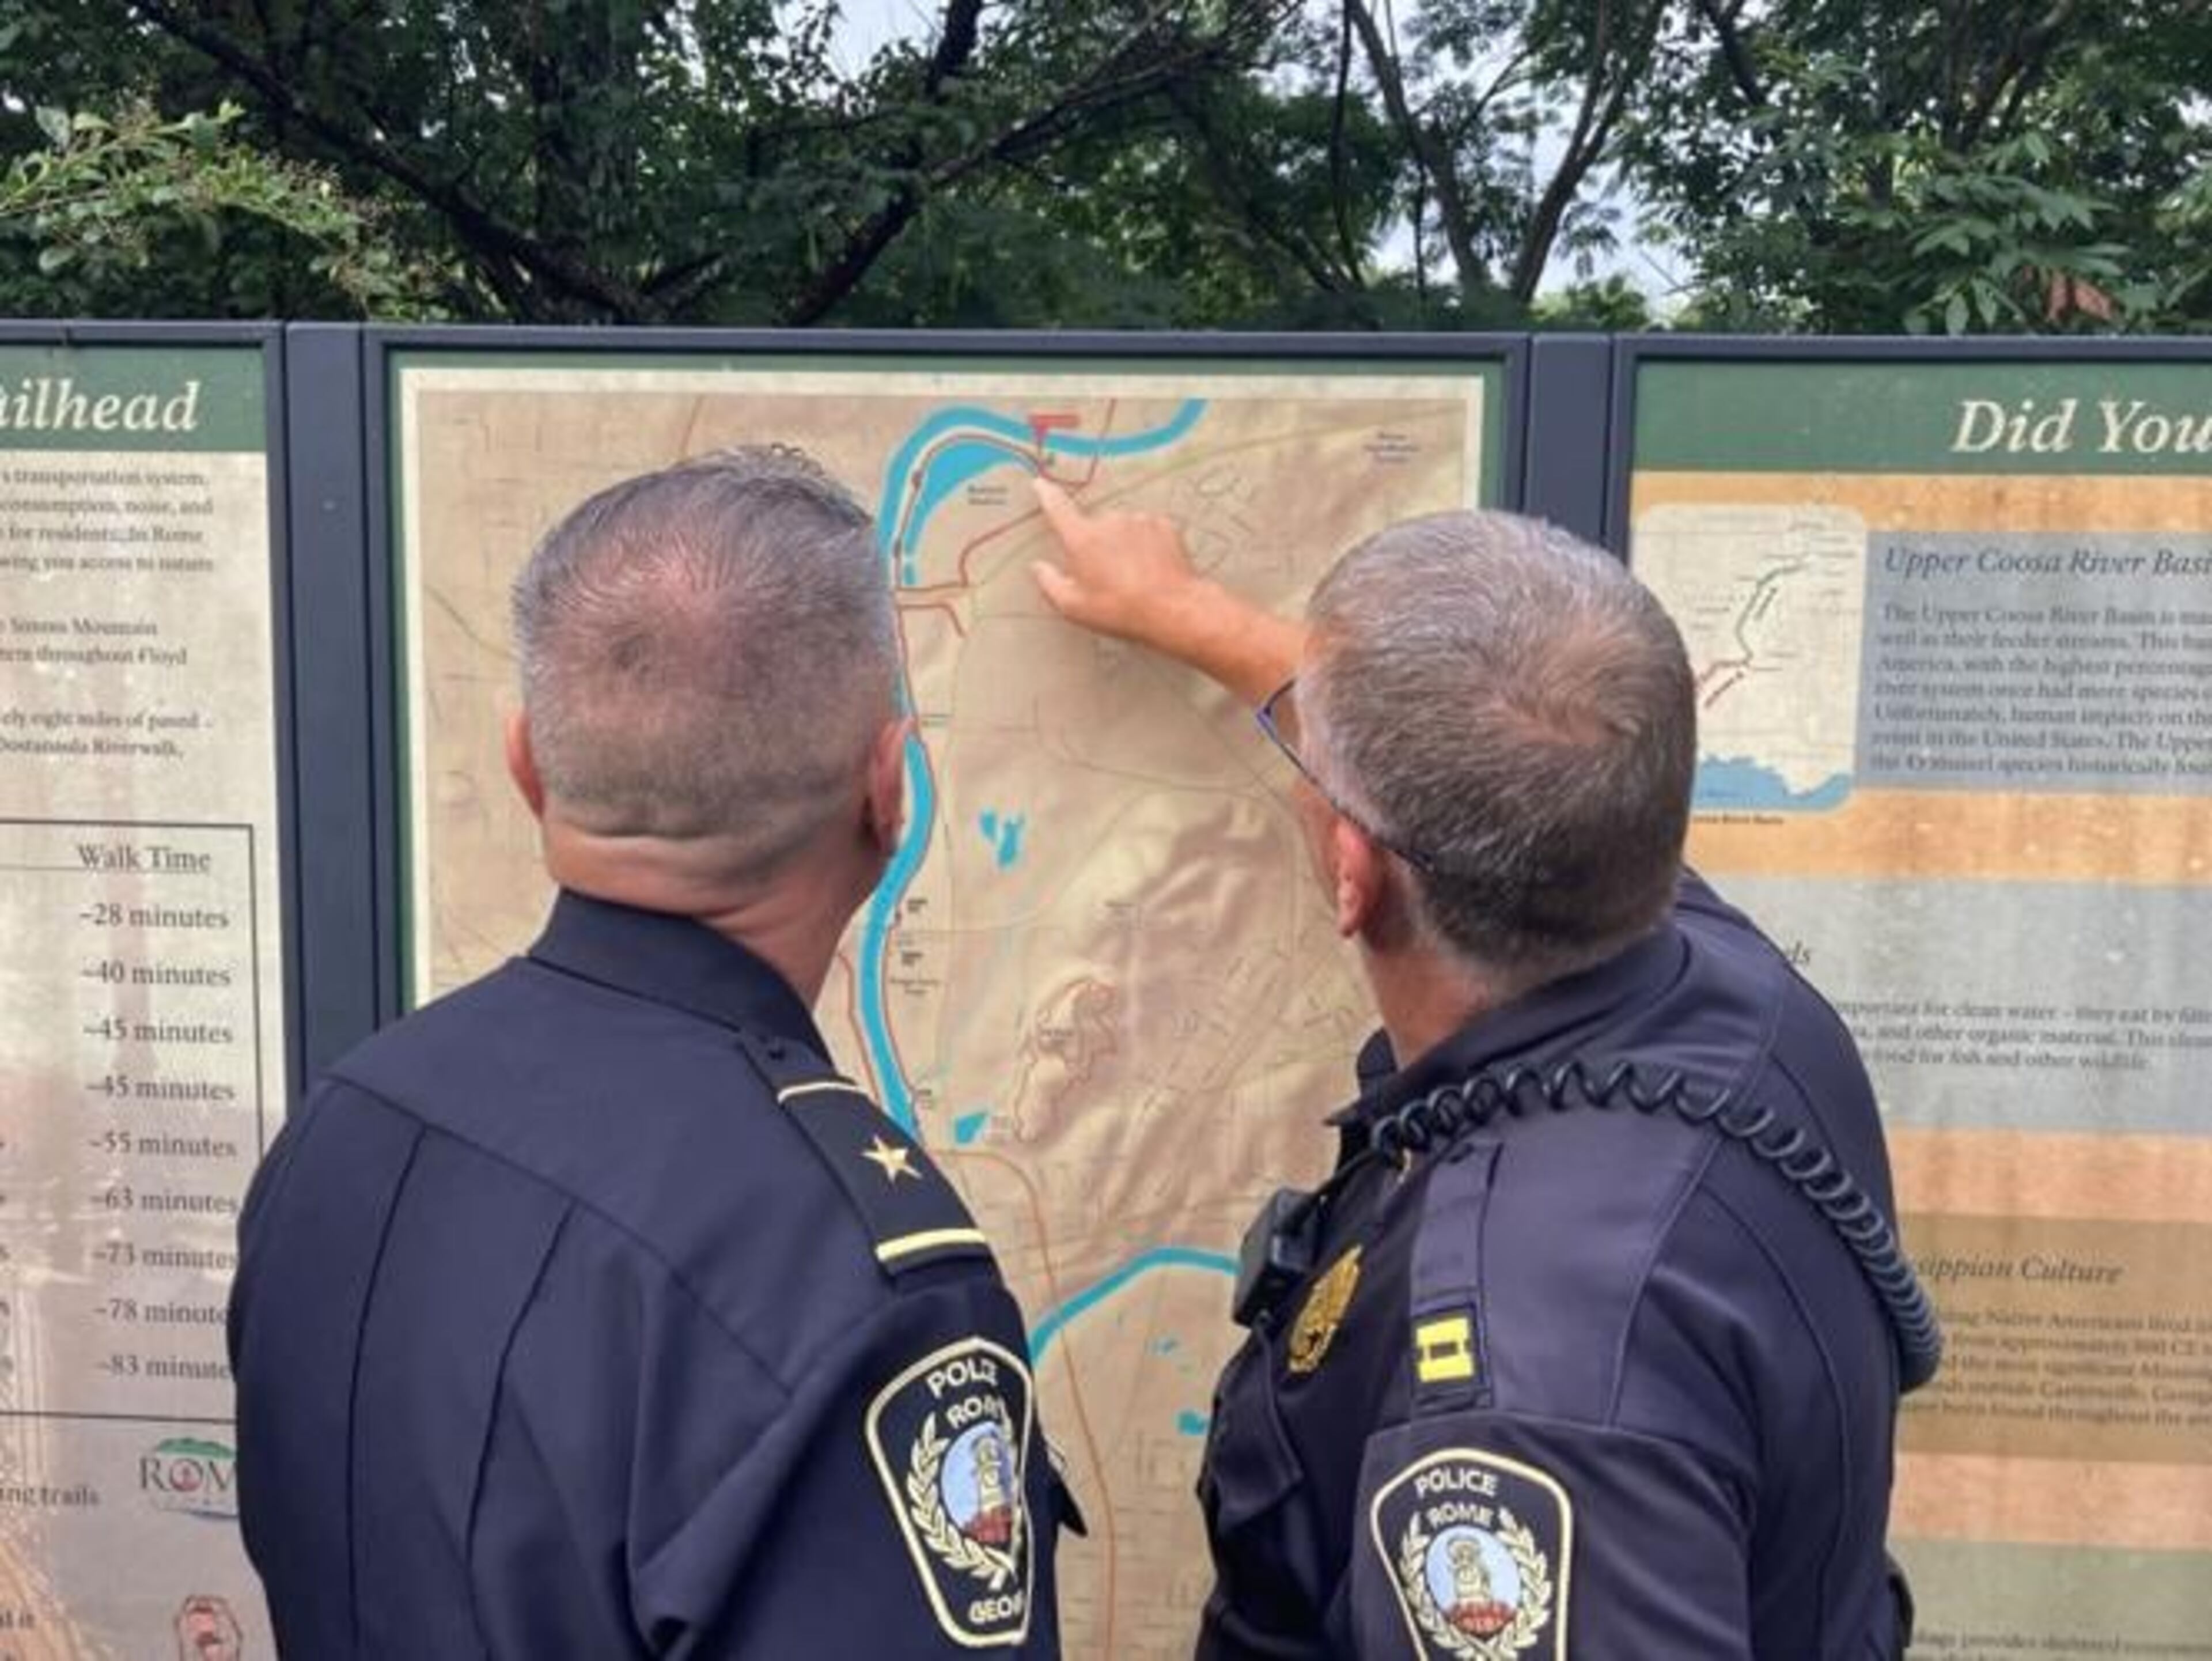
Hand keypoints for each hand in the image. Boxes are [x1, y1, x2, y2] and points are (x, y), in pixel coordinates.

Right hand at [1029, 478, 1208, 649]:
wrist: (1172, 609)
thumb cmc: (1121, 610)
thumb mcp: (1074, 607)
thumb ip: (1049, 582)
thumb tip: (1038, 567)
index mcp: (1082, 539)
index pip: (1058, 508)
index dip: (1047, 495)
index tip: (1041, 484)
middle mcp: (1109, 521)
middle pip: (1094, 527)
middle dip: (1096, 546)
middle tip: (1106, 578)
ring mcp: (1138, 520)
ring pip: (1122, 528)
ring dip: (1122, 546)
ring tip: (1132, 578)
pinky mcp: (1162, 525)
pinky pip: (1146, 531)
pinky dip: (1145, 546)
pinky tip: (1149, 569)